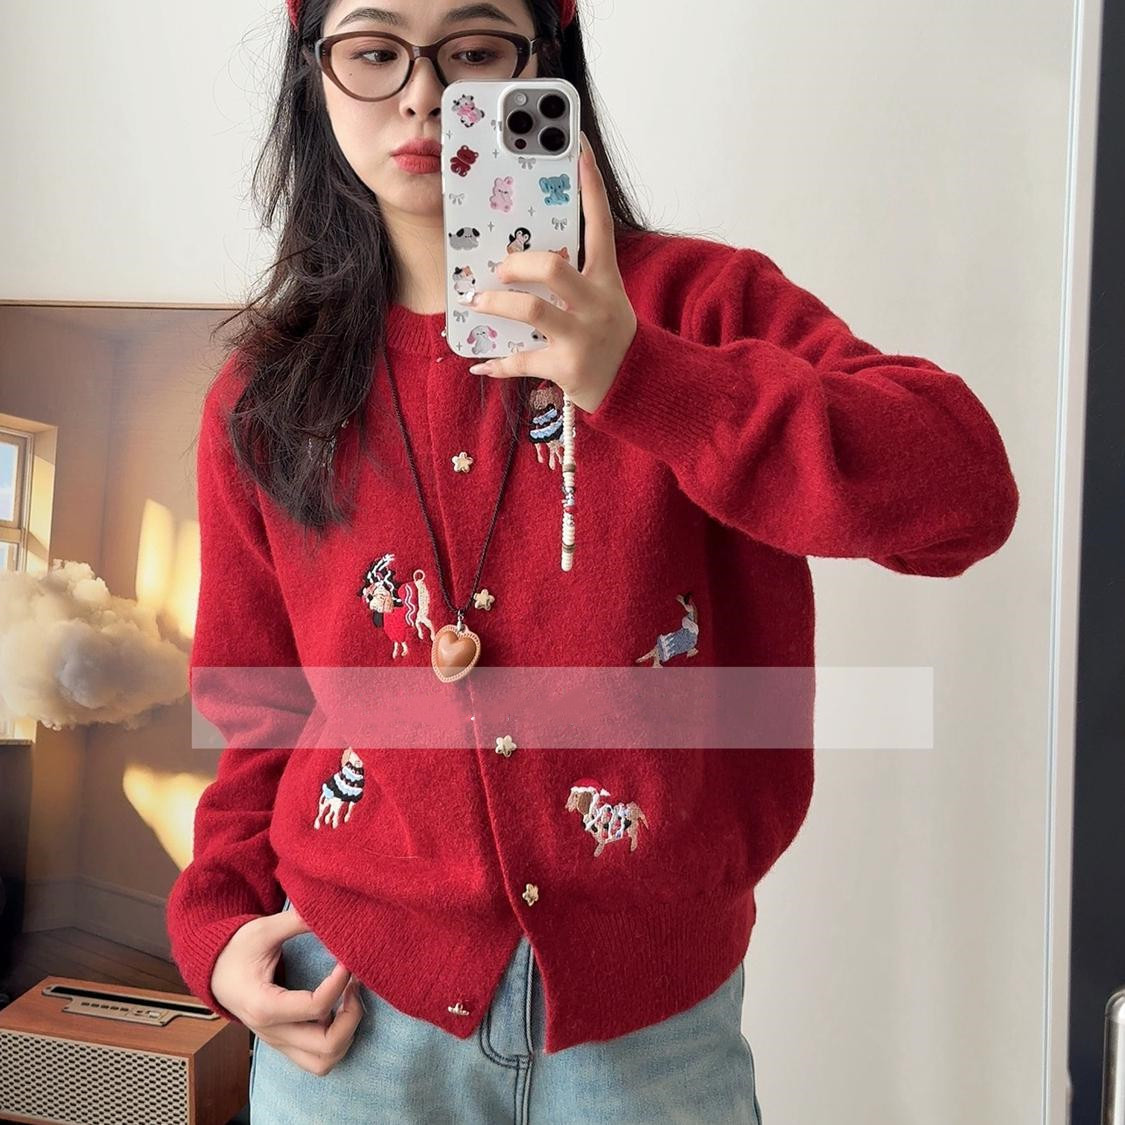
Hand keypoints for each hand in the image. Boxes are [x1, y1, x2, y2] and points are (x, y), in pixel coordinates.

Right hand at [211, 903, 363, 1076]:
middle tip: (355, 985)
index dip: (340, 983)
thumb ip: (296, 921)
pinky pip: (317, 1059)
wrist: (214, 972)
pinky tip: (339, 1010)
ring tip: (350, 1000)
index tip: (347, 960)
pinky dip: (337, 1041)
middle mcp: (272, 1032)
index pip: (316, 1007)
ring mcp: (278, 1042)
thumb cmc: (236, 950)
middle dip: (352, 1017)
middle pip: (326, 1047)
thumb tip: (330, 910)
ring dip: (346, 1034)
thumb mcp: (264, 929)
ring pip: (324, 1062)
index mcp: (263, 1005)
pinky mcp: (285, 1042)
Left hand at [466, 130, 637, 413]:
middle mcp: (596, 305)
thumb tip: (522, 260)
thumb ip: (572, 279)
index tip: (577, 147)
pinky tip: (479, 362)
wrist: (637, 387)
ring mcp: (582, 337)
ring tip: (476, 303)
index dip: (590, 185)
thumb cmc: (610, 337)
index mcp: (606, 280)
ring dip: (496, 305)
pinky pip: (521, 361)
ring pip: (531, 311)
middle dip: (518, 264)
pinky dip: (496, 363)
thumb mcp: (602, 301)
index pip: (600, 225)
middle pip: (554, 268)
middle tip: (499, 268)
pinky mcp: (566, 368)